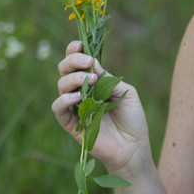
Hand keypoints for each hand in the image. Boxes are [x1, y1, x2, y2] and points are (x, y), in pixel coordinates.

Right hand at [52, 40, 151, 177]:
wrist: (134, 148)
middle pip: (64, 70)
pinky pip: (58, 108)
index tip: (81, 44)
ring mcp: (75, 108)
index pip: (77, 62)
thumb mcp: (127, 92)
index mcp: (93, 82)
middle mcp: (81, 92)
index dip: (74, 50)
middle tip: (87, 63)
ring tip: (90, 81)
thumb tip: (93, 62)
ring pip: (60, 85)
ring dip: (73, 79)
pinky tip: (79, 97)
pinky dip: (64, 99)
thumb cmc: (133, 120)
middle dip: (72, 60)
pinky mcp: (71, 124)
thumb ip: (109, 78)